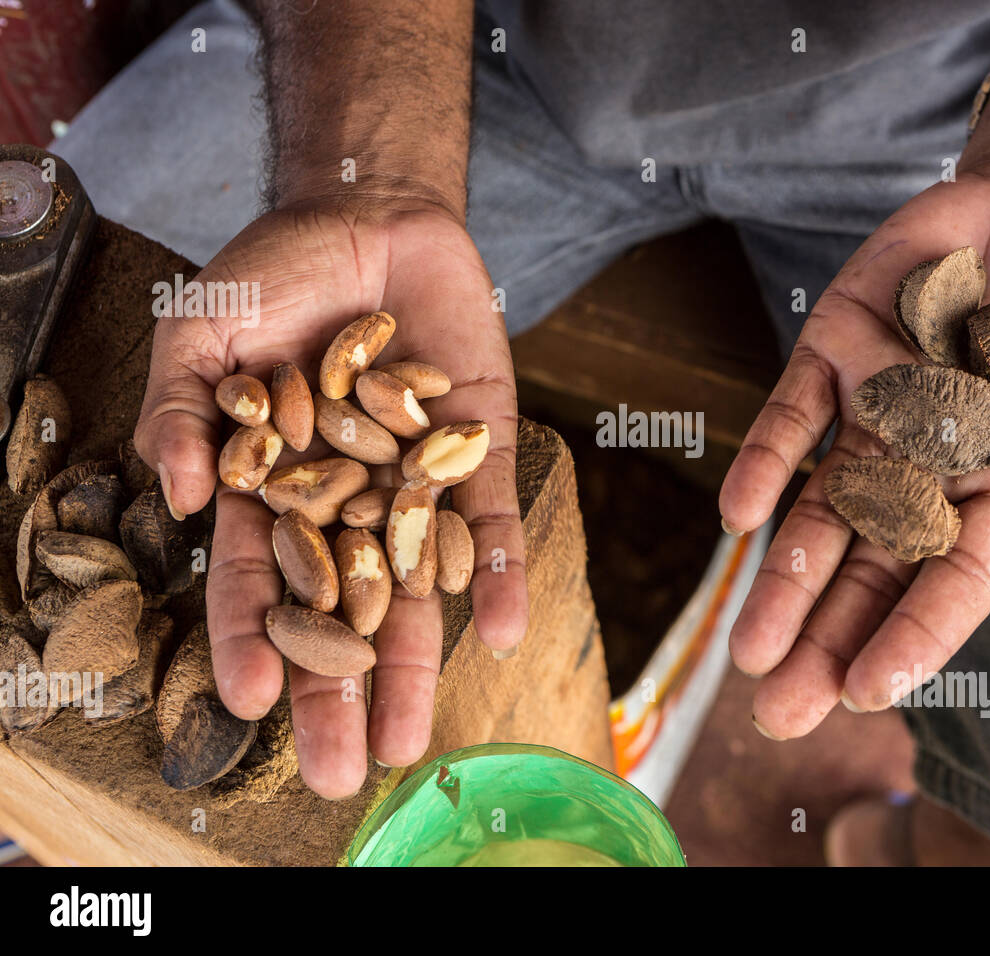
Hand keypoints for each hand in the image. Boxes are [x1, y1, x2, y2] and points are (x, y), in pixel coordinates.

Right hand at [134, 201, 525, 796]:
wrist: (371, 214)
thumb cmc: (274, 274)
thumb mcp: (200, 331)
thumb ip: (185, 411)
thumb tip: (181, 496)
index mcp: (271, 487)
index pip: (256, 578)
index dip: (251, 636)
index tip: (253, 699)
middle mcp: (344, 500)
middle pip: (341, 607)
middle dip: (340, 688)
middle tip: (342, 771)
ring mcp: (413, 482)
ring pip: (416, 586)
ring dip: (418, 661)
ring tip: (414, 740)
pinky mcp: (476, 451)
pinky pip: (491, 523)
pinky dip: (500, 574)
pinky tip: (506, 631)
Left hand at [720, 171, 989, 738]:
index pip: (959, 574)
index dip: (916, 632)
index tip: (868, 693)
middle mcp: (934, 464)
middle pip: (876, 568)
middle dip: (827, 639)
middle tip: (778, 716)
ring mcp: (877, 414)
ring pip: (823, 511)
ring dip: (782, 579)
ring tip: (747, 654)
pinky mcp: (837, 357)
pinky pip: (794, 418)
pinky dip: (766, 461)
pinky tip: (734, 517)